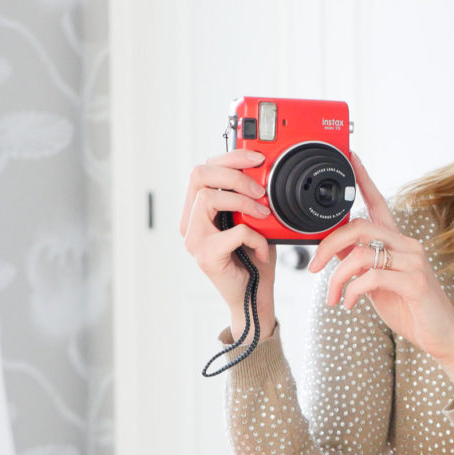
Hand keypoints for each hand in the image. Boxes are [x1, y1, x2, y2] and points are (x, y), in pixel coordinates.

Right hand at [181, 150, 276, 339]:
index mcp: (198, 210)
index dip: (230, 157)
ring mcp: (194, 239)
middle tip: (260, 189)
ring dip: (243, 202)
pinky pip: (232, 231)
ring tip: (263, 213)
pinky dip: (255, 236)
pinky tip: (262, 248)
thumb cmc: (254, 258)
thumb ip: (250, 197)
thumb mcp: (255, 220)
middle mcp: (190, 223)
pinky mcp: (206, 255)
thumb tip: (261, 170)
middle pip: (199, 176)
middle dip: (234, 175)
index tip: (257, 156)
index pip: (204, 170)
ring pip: (209, 198)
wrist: (253, 298)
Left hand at [309, 154, 453, 397]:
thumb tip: (334, 246)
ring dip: (337, 278)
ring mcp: (413, 262)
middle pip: (359, 226)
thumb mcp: (377, 283)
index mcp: (398, 242)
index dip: (364, 179)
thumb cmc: (411, 309)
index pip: (379, 203)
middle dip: (328, 245)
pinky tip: (349, 304)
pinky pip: (371, 277)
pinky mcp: (415, 282)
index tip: (350, 156)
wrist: (443, 338)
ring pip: (360, 254)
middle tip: (314, 267)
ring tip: (334, 298)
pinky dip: (352, 291)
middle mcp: (408, 245)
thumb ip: (358, 262)